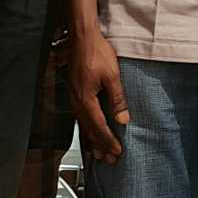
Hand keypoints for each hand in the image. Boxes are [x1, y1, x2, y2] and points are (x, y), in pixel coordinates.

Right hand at [69, 27, 128, 162]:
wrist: (82, 37)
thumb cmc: (96, 52)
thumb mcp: (112, 76)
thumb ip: (117, 99)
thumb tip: (123, 119)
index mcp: (86, 99)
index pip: (98, 127)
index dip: (108, 141)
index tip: (117, 152)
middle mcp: (77, 102)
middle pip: (89, 130)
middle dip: (100, 146)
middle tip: (110, 160)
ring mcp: (74, 98)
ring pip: (83, 125)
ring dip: (93, 140)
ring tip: (100, 153)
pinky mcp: (75, 93)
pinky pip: (81, 117)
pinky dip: (87, 128)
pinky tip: (91, 132)